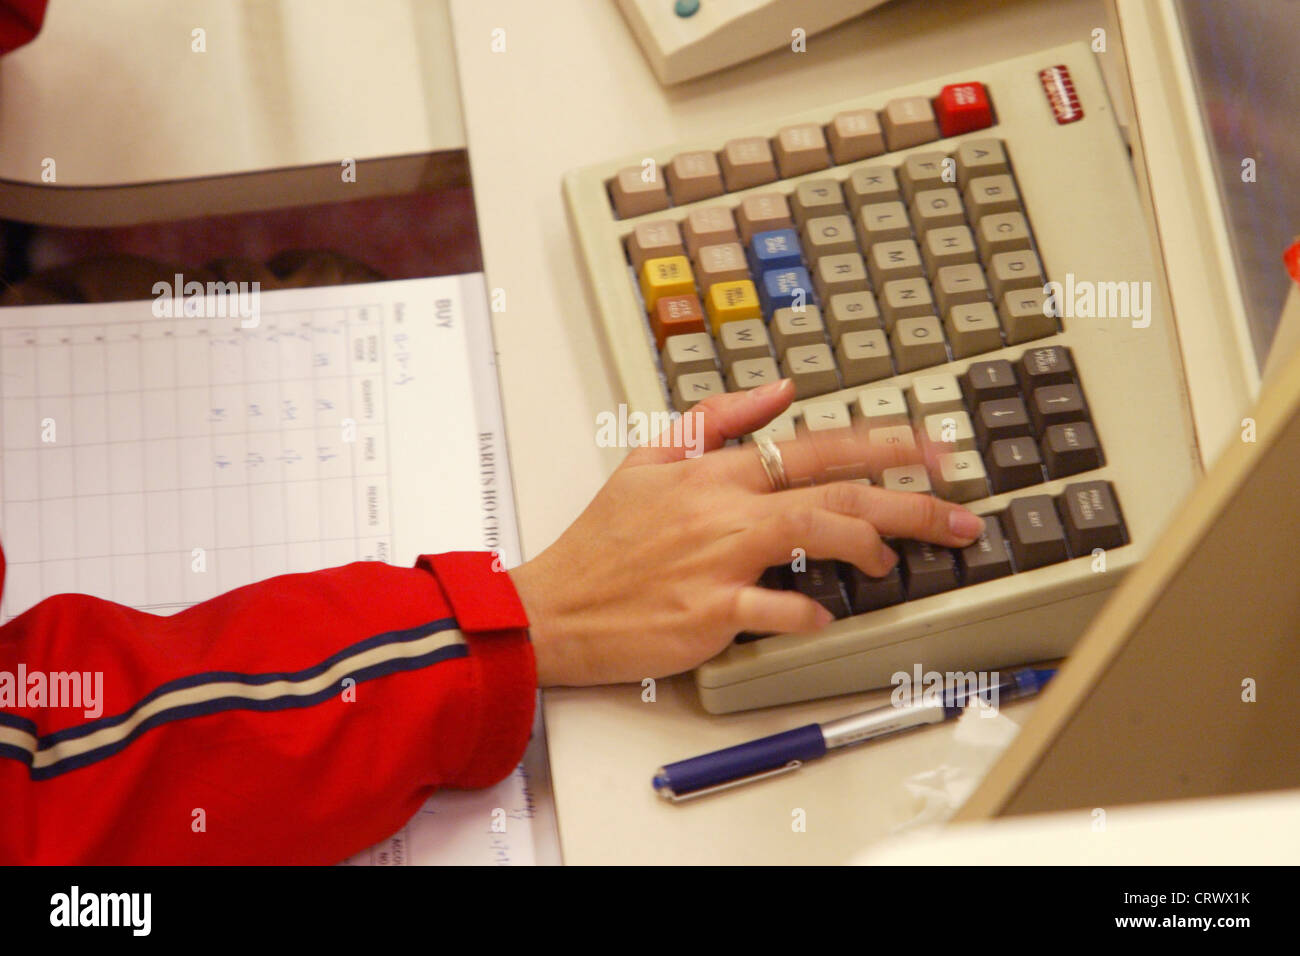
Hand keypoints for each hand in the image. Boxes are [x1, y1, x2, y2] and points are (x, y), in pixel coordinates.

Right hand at [508, 380, 985, 685]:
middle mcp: (724, 509)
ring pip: (814, 533)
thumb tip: (779, 389)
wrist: (554, 605)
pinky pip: (772, 608)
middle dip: (909, 500)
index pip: (814, 445)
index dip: (883, 443)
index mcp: (715, 472)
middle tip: (960, 514)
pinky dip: (806, 612)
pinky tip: (827, 616)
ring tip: (892, 564)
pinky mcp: (708, 610)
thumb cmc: (602, 542)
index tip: (933, 449)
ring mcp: (718, 559)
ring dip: (866, 546)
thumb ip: (715, 417)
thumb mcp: (648, 458)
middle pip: (834, 490)